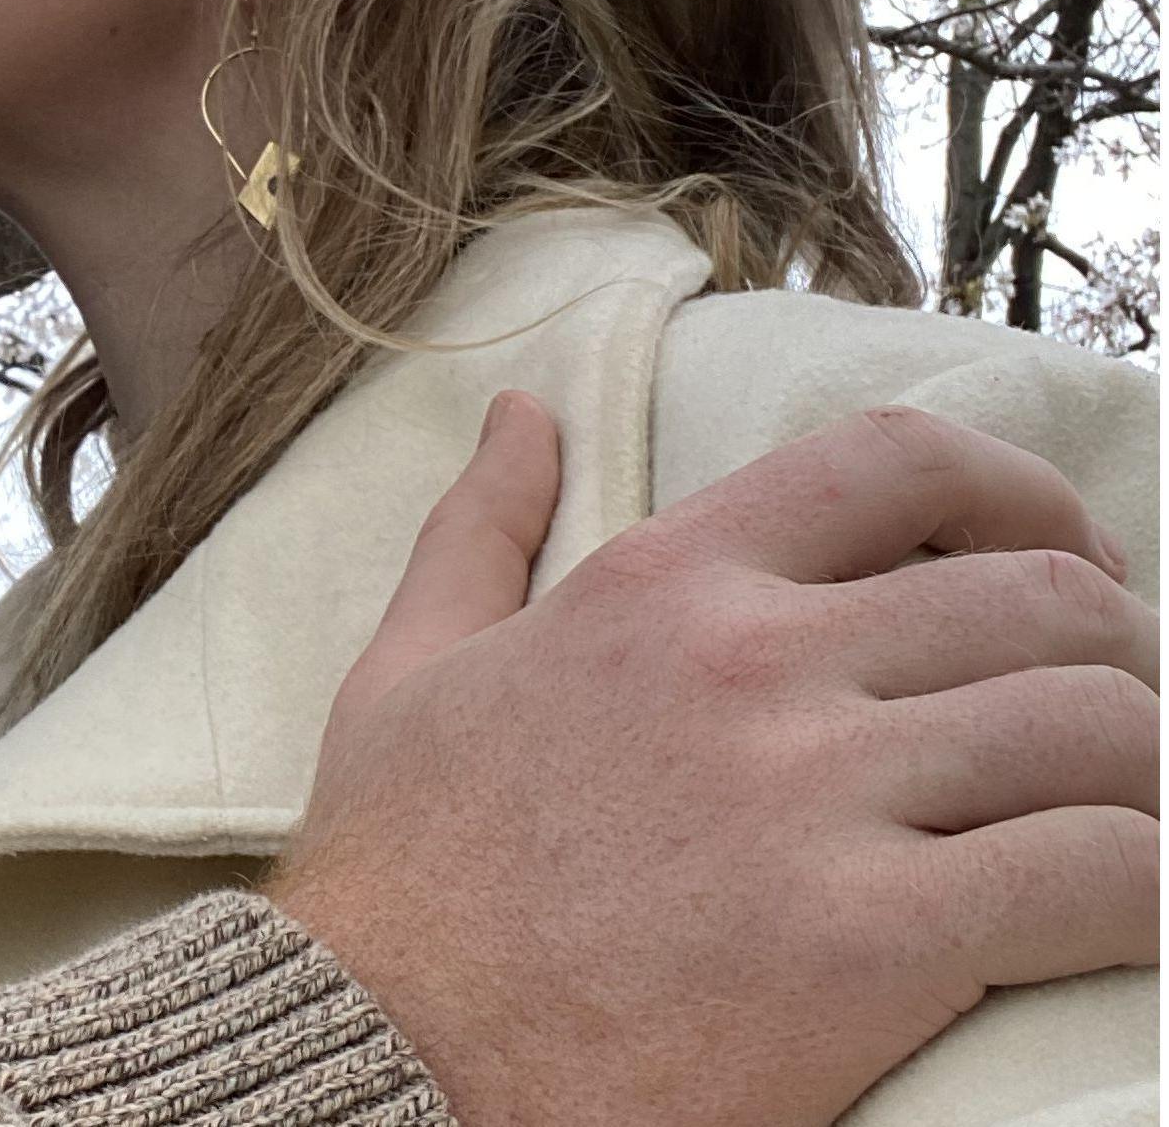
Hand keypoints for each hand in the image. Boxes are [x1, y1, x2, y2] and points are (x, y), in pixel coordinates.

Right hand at [271, 396, 1158, 1126]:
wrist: (382, 1059)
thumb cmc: (398, 873)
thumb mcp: (410, 665)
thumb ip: (479, 527)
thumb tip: (521, 414)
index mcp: (661, 581)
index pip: (898, 460)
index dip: (1023, 492)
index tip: (1063, 554)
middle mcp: (752, 660)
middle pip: (1042, 598)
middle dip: (1122, 649)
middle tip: (1119, 716)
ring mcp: (813, 799)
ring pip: (1097, 731)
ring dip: (1149, 776)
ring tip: (1134, 822)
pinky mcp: (869, 946)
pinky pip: (1100, 879)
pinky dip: (1153, 892)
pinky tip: (1131, 918)